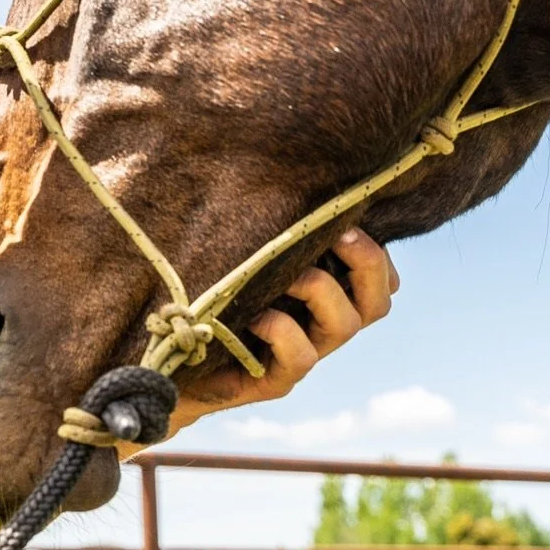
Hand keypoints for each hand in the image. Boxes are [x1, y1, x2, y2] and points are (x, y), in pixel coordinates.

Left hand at [123, 227, 397, 452]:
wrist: (168, 357)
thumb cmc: (200, 291)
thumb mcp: (236, 254)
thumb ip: (263, 227)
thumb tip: (267, 169)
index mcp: (322, 295)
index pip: (380, 280)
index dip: (379, 253)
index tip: (350, 219)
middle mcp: (320, 325)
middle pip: (377, 302)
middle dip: (367, 262)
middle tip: (340, 233)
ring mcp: (301, 354)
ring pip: (345, 325)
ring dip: (321, 289)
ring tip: (290, 273)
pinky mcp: (274, 380)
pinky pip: (301, 357)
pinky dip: (283, 330)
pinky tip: (254, 316)